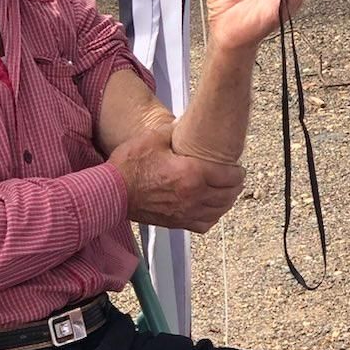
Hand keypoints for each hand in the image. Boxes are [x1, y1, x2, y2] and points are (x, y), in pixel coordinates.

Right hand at [109, 126, 244, 233]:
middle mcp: (193, 196)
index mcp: (192, 174)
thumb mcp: (154, 138)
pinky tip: (211, 207)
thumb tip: (187, 124)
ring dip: (227, 201)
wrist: (111, 193)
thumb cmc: (129, 165)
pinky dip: (212, 216)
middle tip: (235, 176)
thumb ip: (175, 131)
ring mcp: (185, 212)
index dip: (237, 171)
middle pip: (228, 195)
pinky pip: (204, 224)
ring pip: (219, 211)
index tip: (238, 167)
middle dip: (235, 185)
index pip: (229, 177)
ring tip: (227, 191)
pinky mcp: (176, 223)